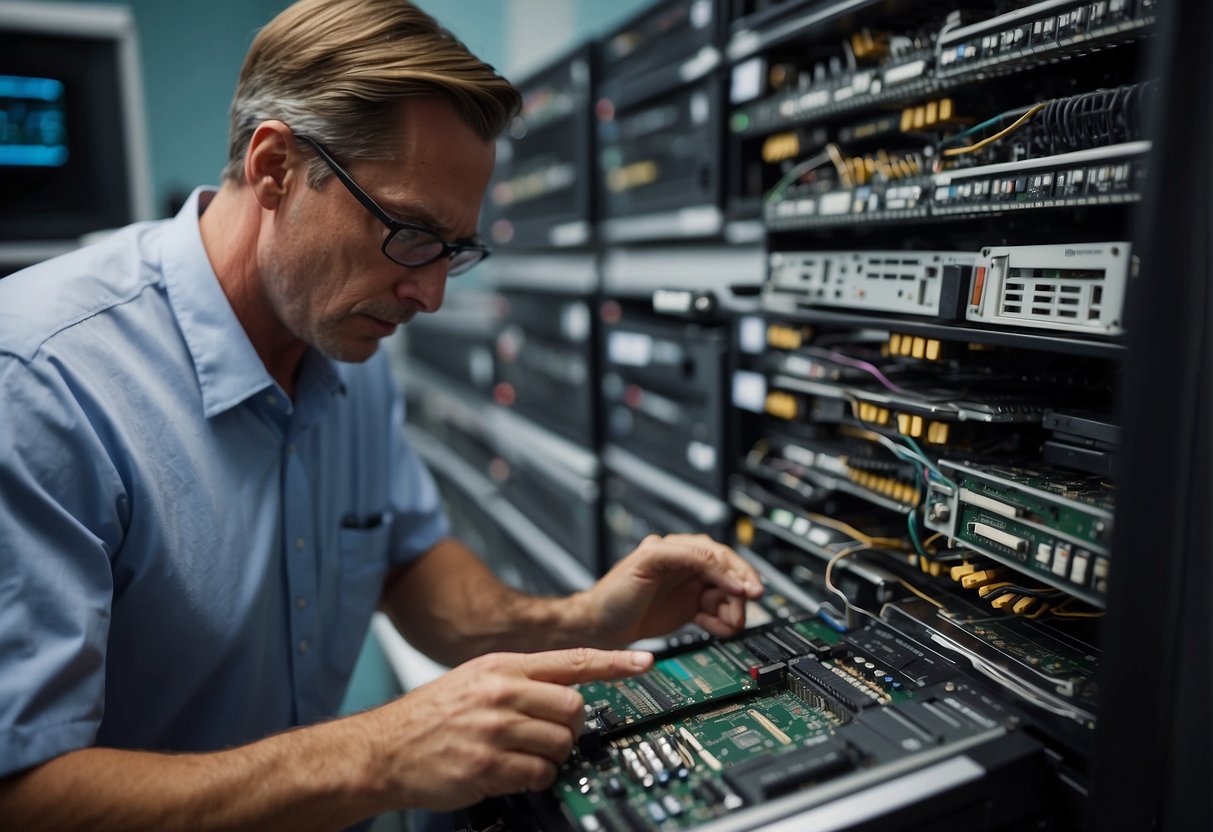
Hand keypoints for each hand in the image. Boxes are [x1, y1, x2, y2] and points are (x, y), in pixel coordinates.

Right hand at [362, 647, 652, 810]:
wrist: (384, 749)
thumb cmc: (431, 715)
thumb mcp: (476, 678)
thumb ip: (520, 678)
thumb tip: (568, 686)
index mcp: (503, 666)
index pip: (572, 659)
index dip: (615, 662)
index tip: (645, 661)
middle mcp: (502, 692)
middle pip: (575, 707)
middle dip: (571, 728)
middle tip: (551, 736)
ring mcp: (495, 729)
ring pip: (561, 743)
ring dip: (552, 756)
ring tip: (523, 756)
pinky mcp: (487, 765)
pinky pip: (538, 774)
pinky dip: (534, 778)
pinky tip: (512, 773)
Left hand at [582, 533, 764, 645]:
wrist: (599, 627)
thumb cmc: (613, 593)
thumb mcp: (646, 561)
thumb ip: (682, 554)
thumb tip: (716, 564)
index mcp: (677, 549)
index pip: (716, 555)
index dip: (733, 571)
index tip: (745, 590)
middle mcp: (686, 567)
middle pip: (728, 574)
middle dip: (740, 591)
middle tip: (747, 607)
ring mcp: (689, 588)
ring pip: (726, 595)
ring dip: (732, 610)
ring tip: (727, 625)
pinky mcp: (690, 609)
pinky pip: (717, 613)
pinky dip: (722, 622)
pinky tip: (714, 628)